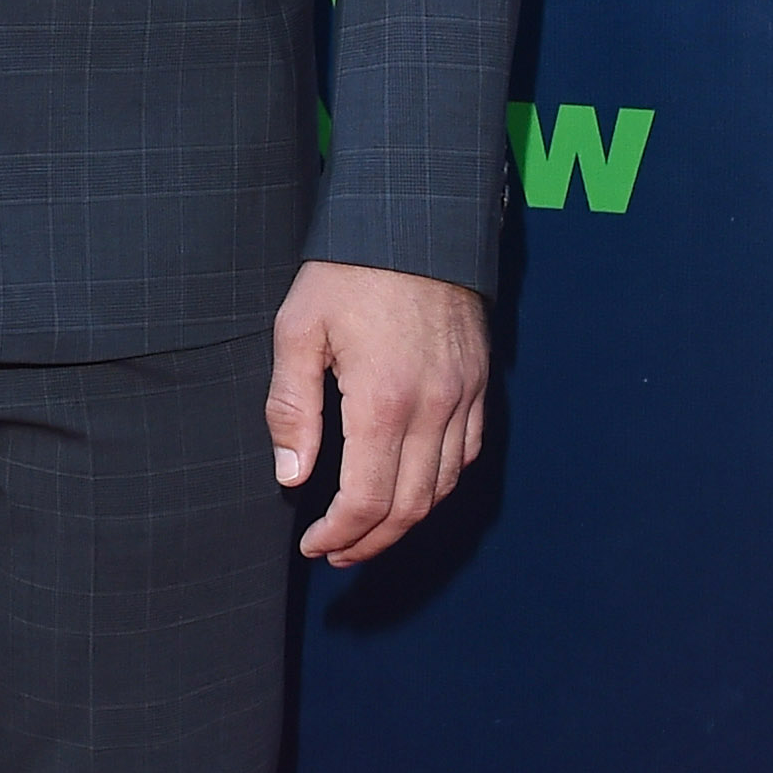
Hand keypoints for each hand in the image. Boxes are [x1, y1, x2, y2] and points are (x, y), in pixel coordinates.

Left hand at [266, 261, 488, 565]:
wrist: (416, 219)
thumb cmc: (349, 271)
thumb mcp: (298, 330)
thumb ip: (291, 408)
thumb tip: (292, 476)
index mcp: (383, 401)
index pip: (367, 500)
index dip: (339, 534)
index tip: (313, 545)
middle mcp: (434, 408)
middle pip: (410, 507)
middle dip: (371, 541)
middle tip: (336, 553)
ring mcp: (464, 396)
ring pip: (444, 487)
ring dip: (406, 521)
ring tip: (369, 532)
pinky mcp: (480, 382)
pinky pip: (469, 453)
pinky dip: (440, 485)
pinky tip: (412, 488)